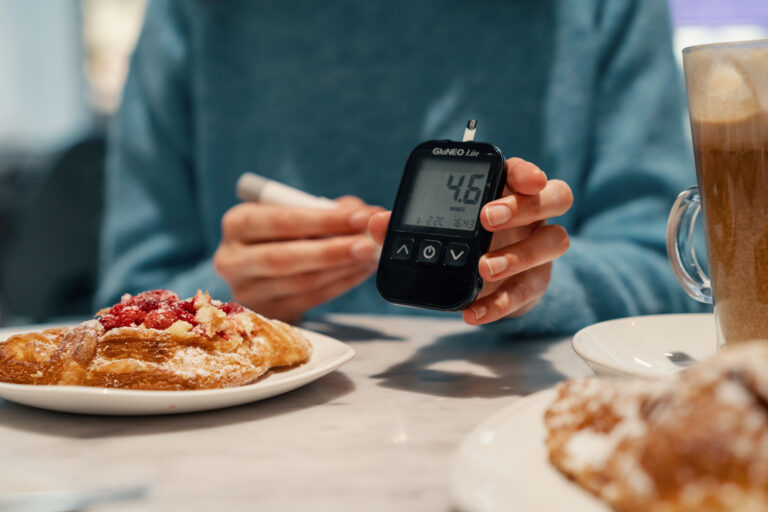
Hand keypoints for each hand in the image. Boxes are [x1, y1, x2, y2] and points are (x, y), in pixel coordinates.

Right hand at [214, 196, 382, 323]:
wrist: (266, 272)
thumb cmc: (286, 234)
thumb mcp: (299, 214)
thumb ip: (331, 209)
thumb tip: (368, 215)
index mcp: (237, 224)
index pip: (280, 221)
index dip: (323, 220)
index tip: (361, 217)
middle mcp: (232, 259)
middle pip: (284, 258)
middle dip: (332, 250)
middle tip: (368, 244)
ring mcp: (246, 292)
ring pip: (300, 282)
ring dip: (341, 269)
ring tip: (370, 256)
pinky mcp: (266, 314)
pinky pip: (309, 300)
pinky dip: (339, 285)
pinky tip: (359, 272)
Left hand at [368, 158, 571, 325]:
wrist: (480, 285)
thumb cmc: (458, 243)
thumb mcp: (429, 232)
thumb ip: (403, 225)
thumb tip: (376, 223)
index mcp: (507, 191)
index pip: (524, 172)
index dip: (528, 171)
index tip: (525, 179)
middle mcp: (532, 215)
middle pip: (554, 197)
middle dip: (523, 206)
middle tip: (487, 218)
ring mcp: (538, 248)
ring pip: (553, 241)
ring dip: (518, 254)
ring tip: (483, 267)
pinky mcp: (535, 283)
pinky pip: (528, 291)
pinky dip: (501, 303)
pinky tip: (475, 311)